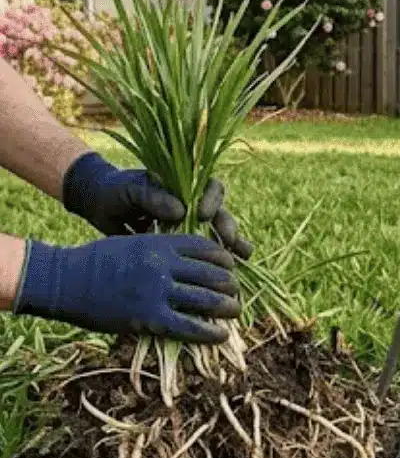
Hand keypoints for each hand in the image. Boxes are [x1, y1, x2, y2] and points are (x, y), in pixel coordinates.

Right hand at [13, 234, 240, 344]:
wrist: (64, 281)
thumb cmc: (96, 262)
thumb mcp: (134, 244)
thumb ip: (163, 251)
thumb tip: (192, 263)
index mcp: (161, 244)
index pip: (207, 248)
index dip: (225, 259)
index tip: (231, 267)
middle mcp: (164, 265)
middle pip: (214, 275)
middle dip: (231, 285)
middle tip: (235, 293)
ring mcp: (157, 292)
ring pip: (209, 300)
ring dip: (229, 308)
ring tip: (236, 311)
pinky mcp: (149, 318)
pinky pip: (191, 327)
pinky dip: (211, 332)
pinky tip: (221, 335)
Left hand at [61, 152, 251, 258]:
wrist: (98, 206)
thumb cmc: (114, 192)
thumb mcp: (129, 190)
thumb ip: (153, 197)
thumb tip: (181, 210)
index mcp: (183, 186)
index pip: (210, 188)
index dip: (213, 200)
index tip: (201, 214)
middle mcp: (193, 205)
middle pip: (221, 213)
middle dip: (228, 227)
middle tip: (228, 242)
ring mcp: (191, 224)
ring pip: (220, 233)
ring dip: (233, 244)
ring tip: (242, 257)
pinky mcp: (184, 245)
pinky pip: (206, 252)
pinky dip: (217, 262)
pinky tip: (230, 270)